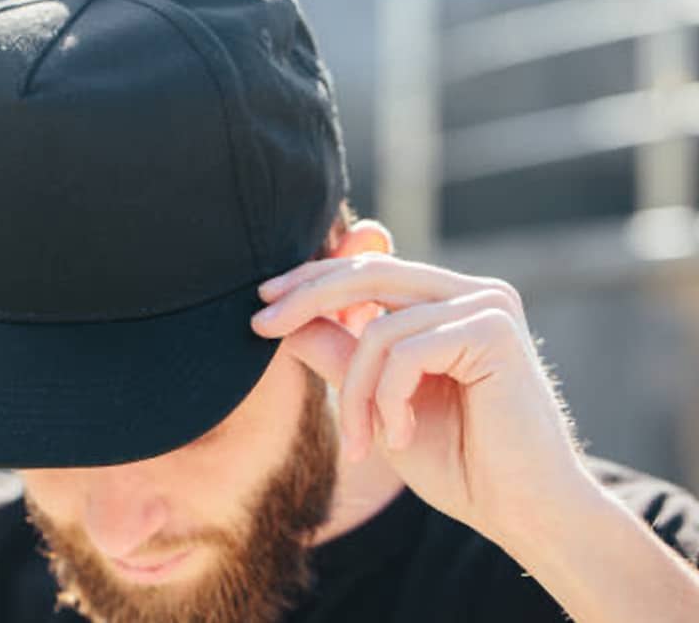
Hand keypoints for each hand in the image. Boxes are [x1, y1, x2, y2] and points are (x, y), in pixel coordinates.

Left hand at [250, 253, 589, 540]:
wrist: (521, 512)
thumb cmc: (458, 462)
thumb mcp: (378, 402)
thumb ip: (342, 355)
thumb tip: (286, 320)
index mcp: (448, 302)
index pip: (368, 270)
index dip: (311, 279)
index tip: (262, 304)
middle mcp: (472, 293)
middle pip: (367, 275)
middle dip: (306, 299)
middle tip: (260, 326)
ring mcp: (488, 306)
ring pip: (380, 329)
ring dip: (356, 393)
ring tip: (362, 442)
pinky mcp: (494, 330)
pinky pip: (404, 352)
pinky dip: (388, 400)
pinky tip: (400, 436)